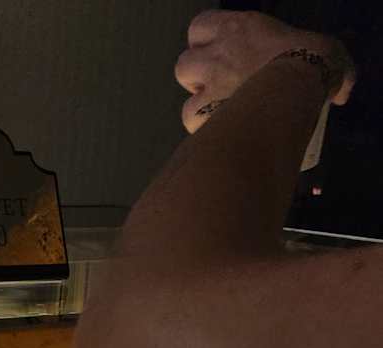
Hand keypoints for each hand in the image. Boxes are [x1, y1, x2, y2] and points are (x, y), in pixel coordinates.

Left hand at [176, 9, 355, 132]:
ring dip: (198, 110)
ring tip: (221, 122)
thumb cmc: (310, 62)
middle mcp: (217, 53)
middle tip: (218, 94)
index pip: (200, 28)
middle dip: (196, 81)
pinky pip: (193, 124)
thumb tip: (343, 89)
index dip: (204, 46)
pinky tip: (223, 138)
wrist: (294, 88)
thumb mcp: (326, 53)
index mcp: (239, 28)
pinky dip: (204, 133)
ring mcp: (209, 84)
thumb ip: (329, 65)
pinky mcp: (206, 112)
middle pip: (184, 64)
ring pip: (185, 98)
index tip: (218, 60)